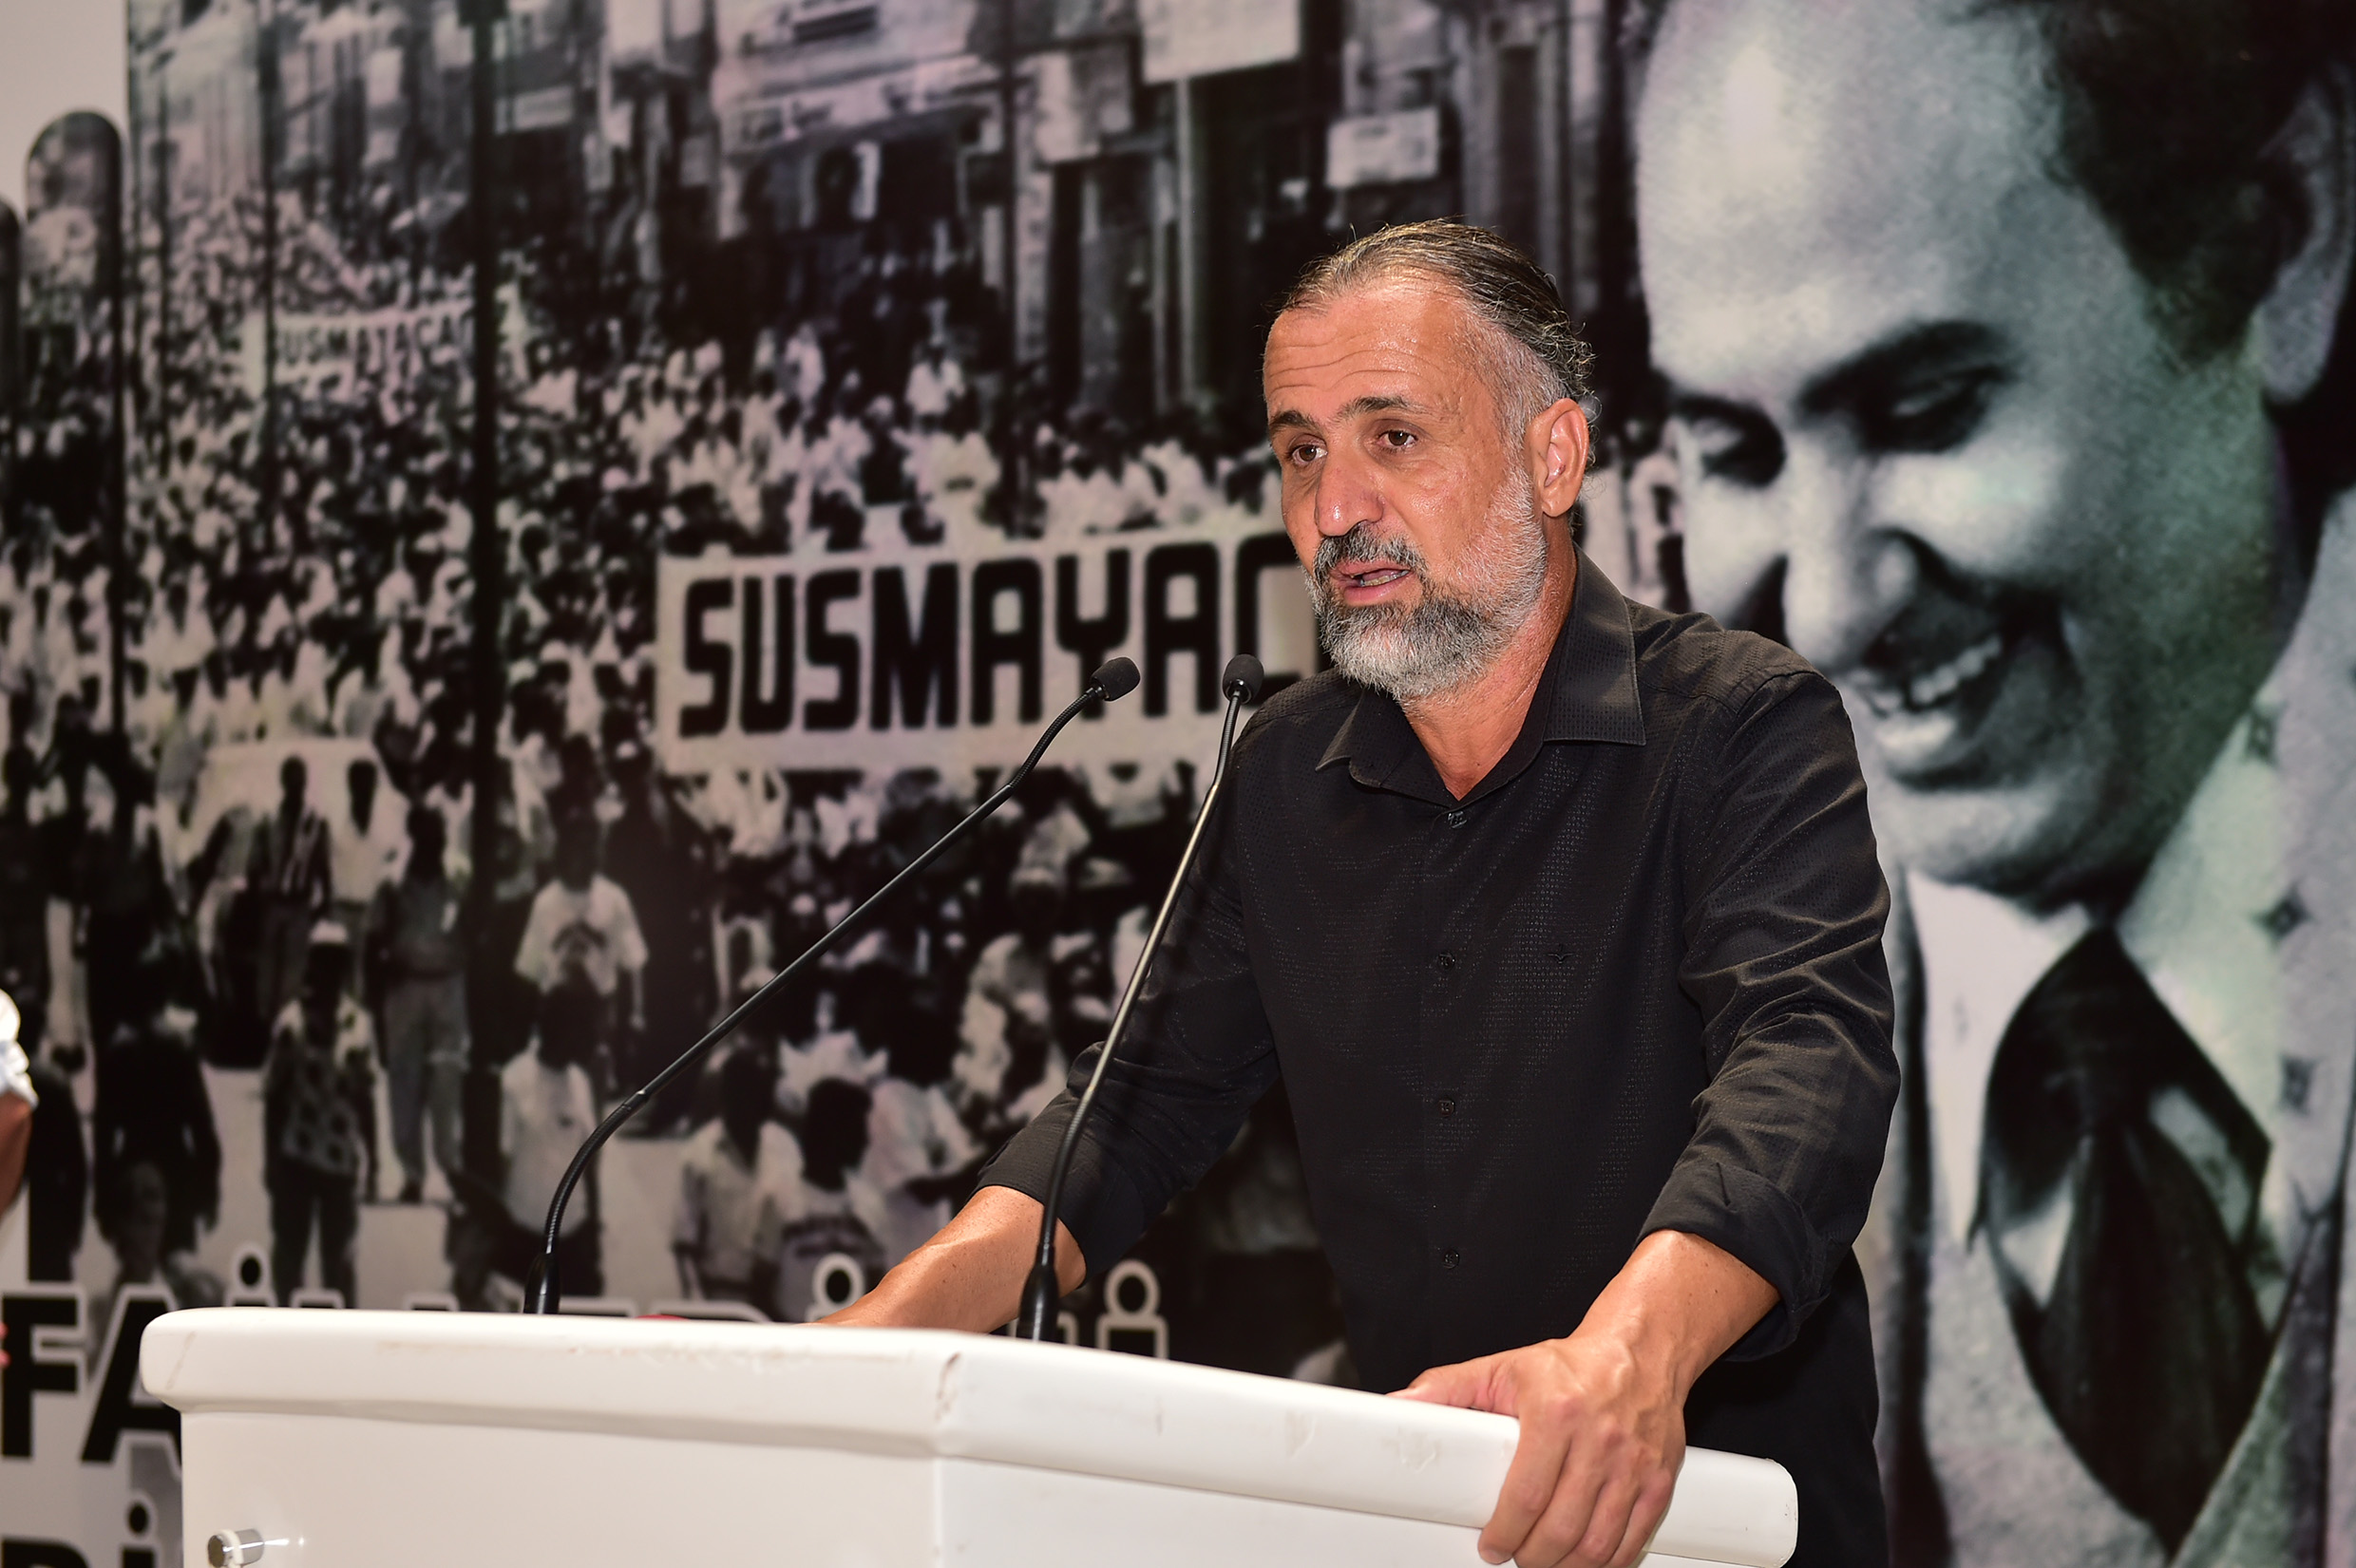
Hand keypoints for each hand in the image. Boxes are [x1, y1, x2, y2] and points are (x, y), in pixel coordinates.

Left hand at [1392, 1231, 1777, 1567]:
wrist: (1641, 1351)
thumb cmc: (1569, 1366)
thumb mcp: (1502, 1368)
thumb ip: (1448, 1389)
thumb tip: (1400, 1404)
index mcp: (1556, 1414)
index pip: (1527, 1494)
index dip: (1505, 1533)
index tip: (1491, 1546)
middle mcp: (1599, 1440)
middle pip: (1562, 1528)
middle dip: (1532, 1557)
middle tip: (1515, 1557)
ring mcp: (1633, 1464)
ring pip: (1598, 1544)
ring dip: (1566, 1567)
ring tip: (1544, 1561)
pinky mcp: (1659, 1480)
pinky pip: (1633, 1540)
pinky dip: (1608, 1562)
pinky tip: (1586, 1560)